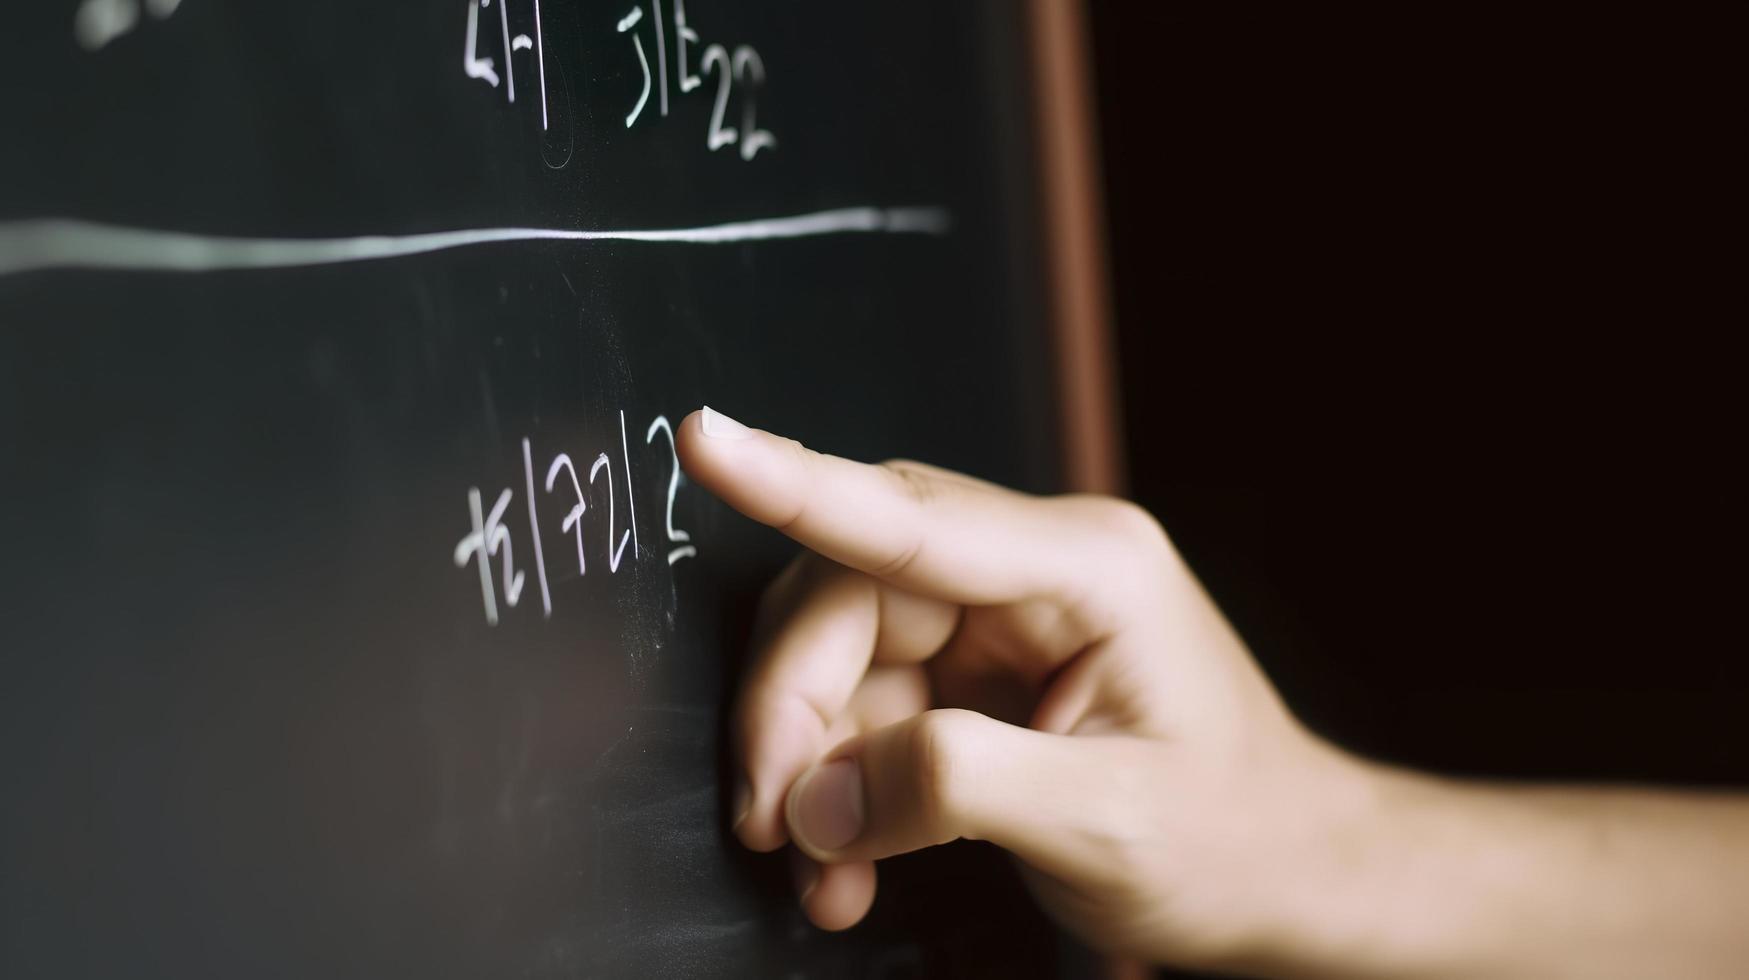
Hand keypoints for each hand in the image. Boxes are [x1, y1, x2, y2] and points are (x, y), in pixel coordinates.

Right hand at [676, 407, 1363, 967]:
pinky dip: (841, 787)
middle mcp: (1035, 570)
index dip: (793, 480)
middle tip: (776, 825)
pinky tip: (848, 859)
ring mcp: (1001, 618)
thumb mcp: (1107, 821)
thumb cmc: (1236, 838)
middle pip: (846, 596)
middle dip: (792, 712)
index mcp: (1088, 567)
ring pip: (840, 656)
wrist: (1290, 878)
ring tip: (824, 872)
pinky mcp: (978, 672)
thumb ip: (956, 787)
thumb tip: (820, 792)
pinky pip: (867, 706)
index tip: (707, 439)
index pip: (909, 518)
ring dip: (812, 767)